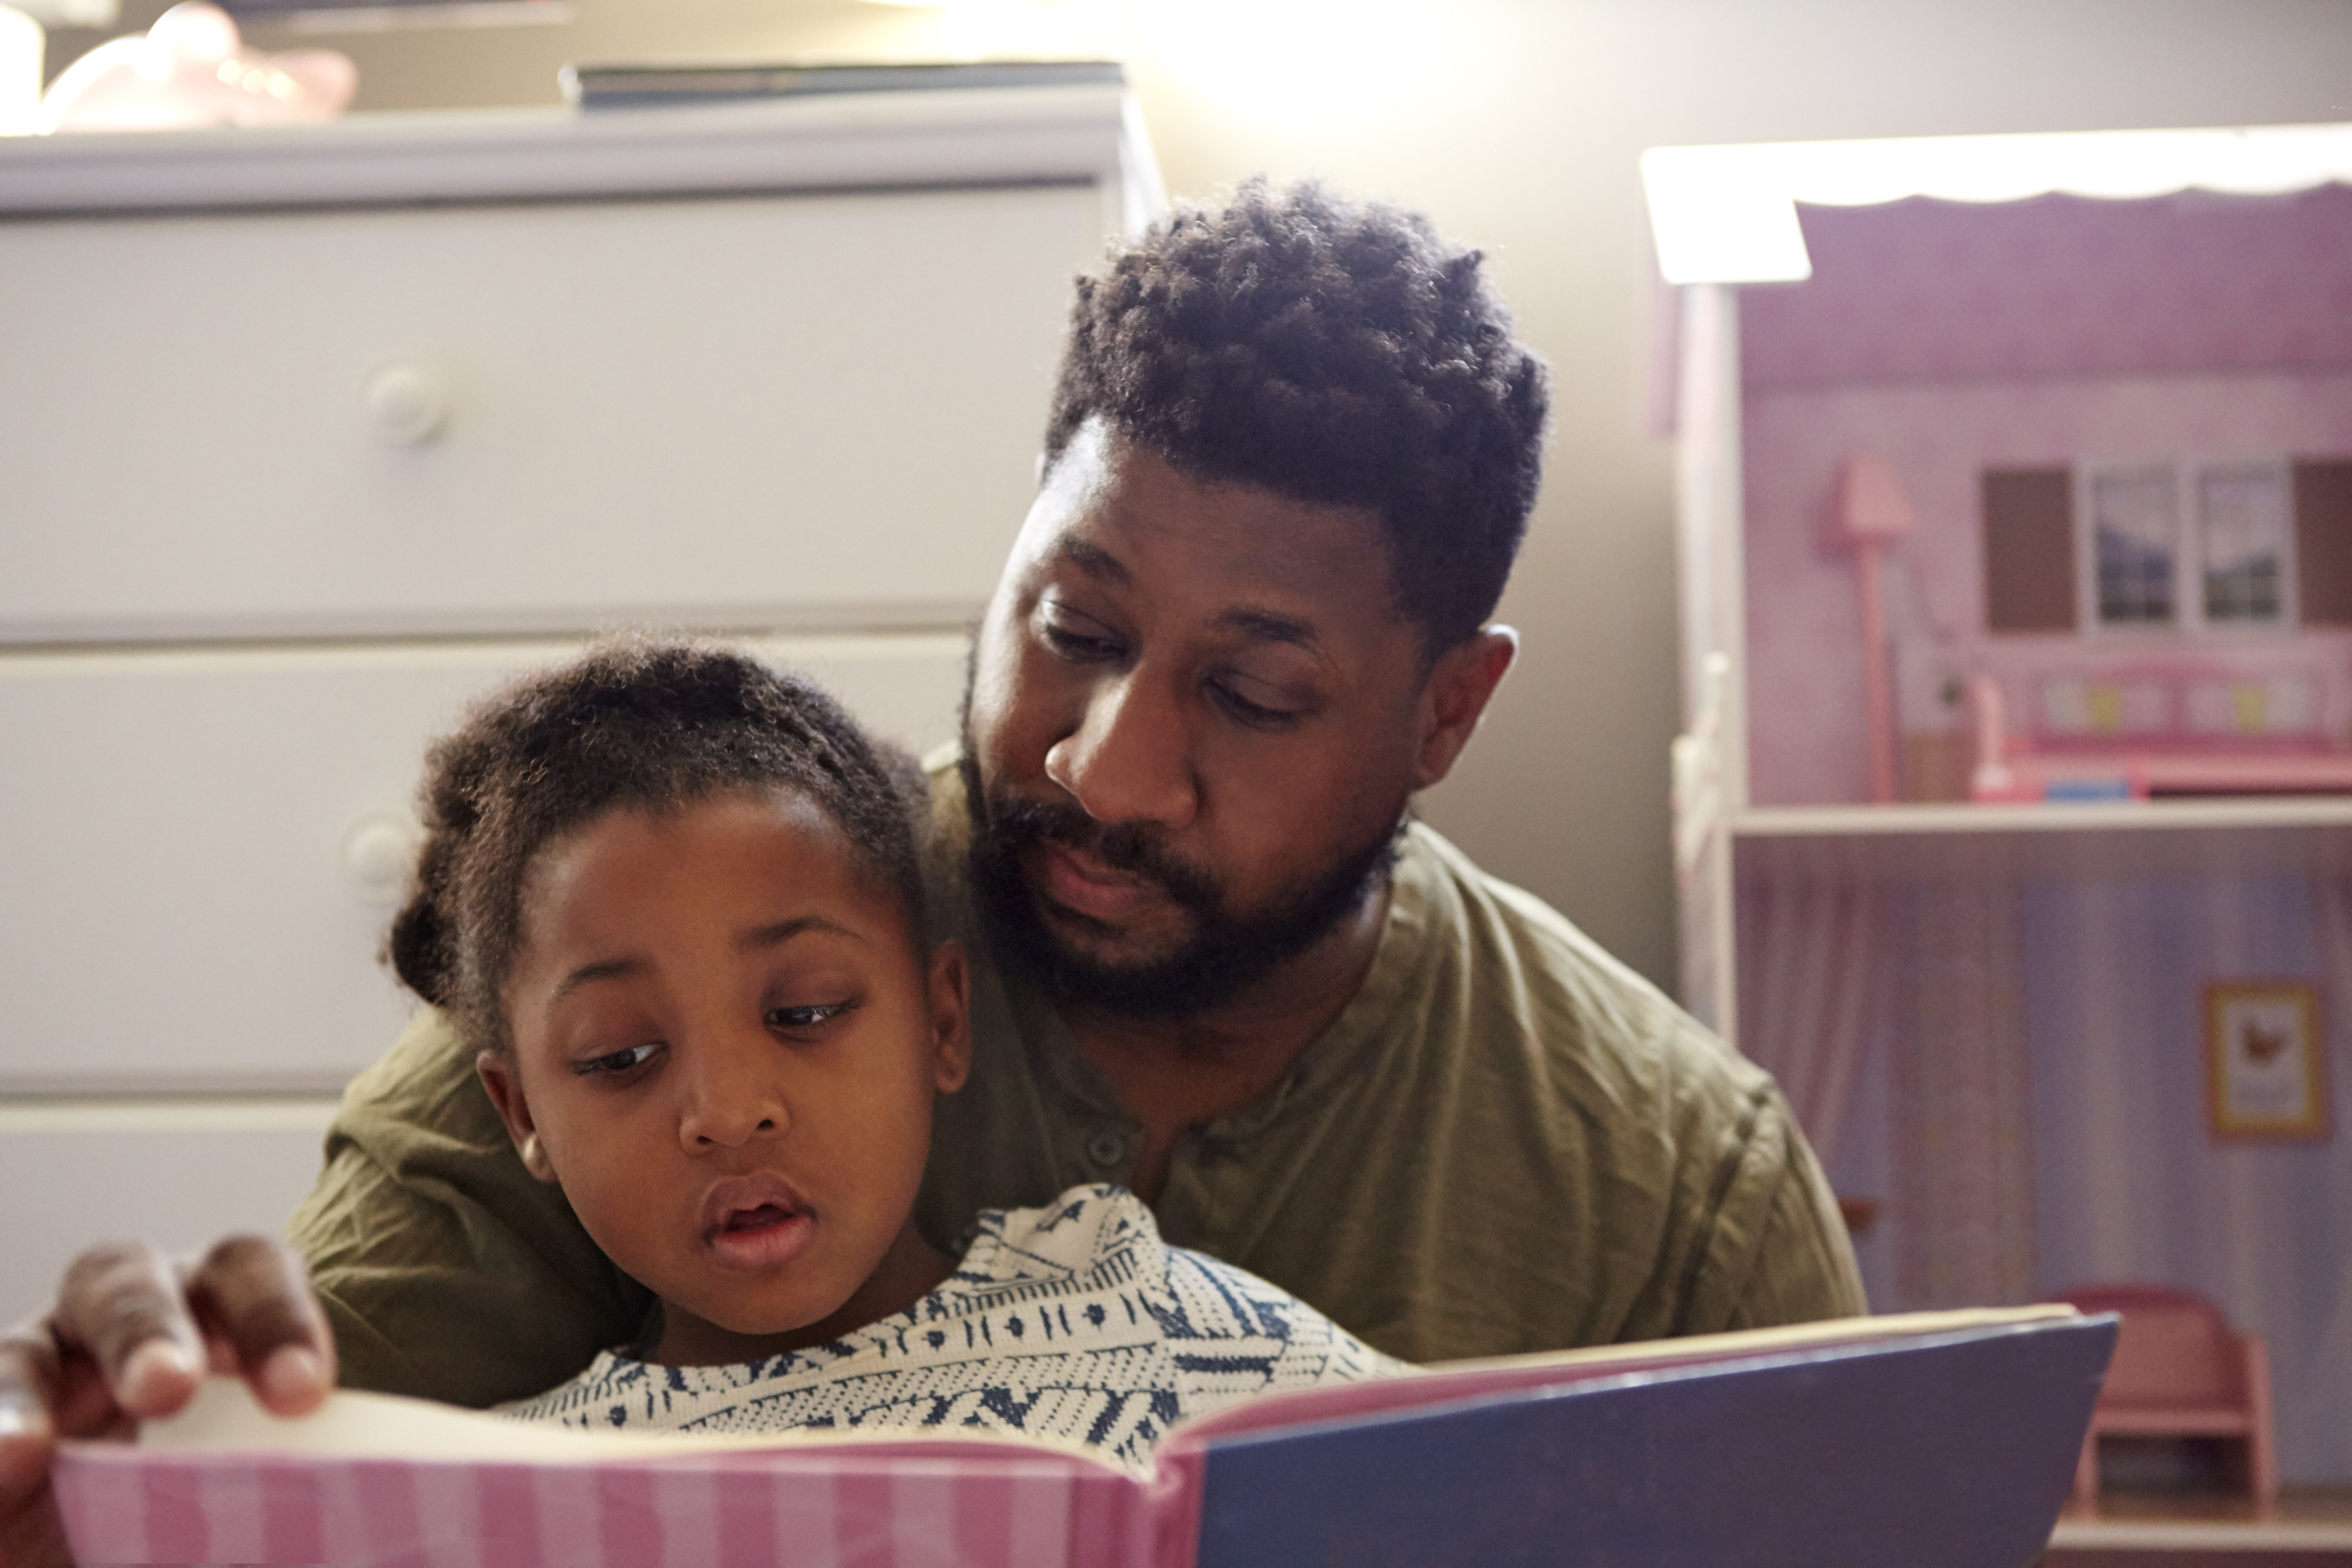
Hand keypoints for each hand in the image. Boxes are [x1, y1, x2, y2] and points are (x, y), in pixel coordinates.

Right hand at [0, 1236, 333, 1567]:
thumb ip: (300, 1486)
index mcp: (222, 1313)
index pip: (252, 1273)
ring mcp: (45, 1366)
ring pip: (32, 1351)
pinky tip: (6, 1465)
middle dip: (149, 1331)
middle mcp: (131, 1317)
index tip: (301, 1392)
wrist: (139, 1535)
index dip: (277, 1318)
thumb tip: (377, 1534)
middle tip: (169, 1388)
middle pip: (137, 1283)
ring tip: (33, 1449)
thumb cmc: (236, 1499)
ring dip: (32, 1394)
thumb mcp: (272, 1487)